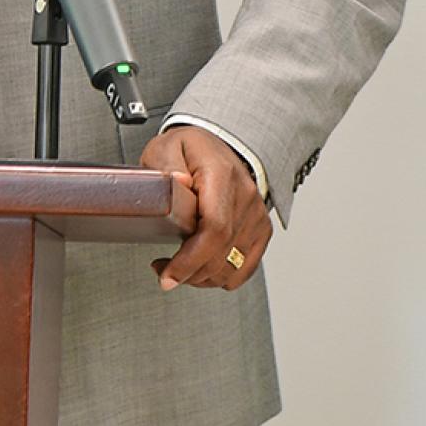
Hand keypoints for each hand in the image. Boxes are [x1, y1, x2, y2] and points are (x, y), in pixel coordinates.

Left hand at [138, 125, 270, 290]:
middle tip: (164, 271)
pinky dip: (220, 276)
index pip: (214, 227)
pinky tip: (200, 267)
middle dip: (189, 273)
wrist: (216, 148)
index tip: (168, 274)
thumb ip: (167, 165)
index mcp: (222, 175)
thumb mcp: (167, 148)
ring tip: (178, 266)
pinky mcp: (261, 230)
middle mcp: (246, 196)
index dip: (191, 259)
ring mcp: (256, 216)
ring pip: (233, 267)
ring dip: (202, 277)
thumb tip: (177, 182)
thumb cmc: (189, 150)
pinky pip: (244, 268)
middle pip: (223, 252)